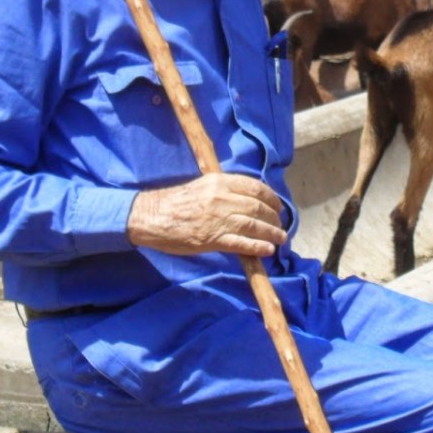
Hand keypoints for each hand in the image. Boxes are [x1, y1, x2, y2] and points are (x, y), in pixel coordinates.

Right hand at [127, 173, 287, 258]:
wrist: (151, 217)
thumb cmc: (175, 201)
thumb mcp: (202, 185)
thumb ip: (225, 190)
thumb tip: (249, 200)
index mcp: (219, 182)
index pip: (255, 187)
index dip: (271, 198)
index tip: (278, 206)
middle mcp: (221, 198)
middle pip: (258, 207)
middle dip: (274, 217)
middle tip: (280, 225)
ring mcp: (218, 219)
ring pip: (254, 225)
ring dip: (272, 232)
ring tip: (281, 238)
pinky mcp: (212, 239)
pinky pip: (242, 243)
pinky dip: (258, 247)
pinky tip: (268, 249)